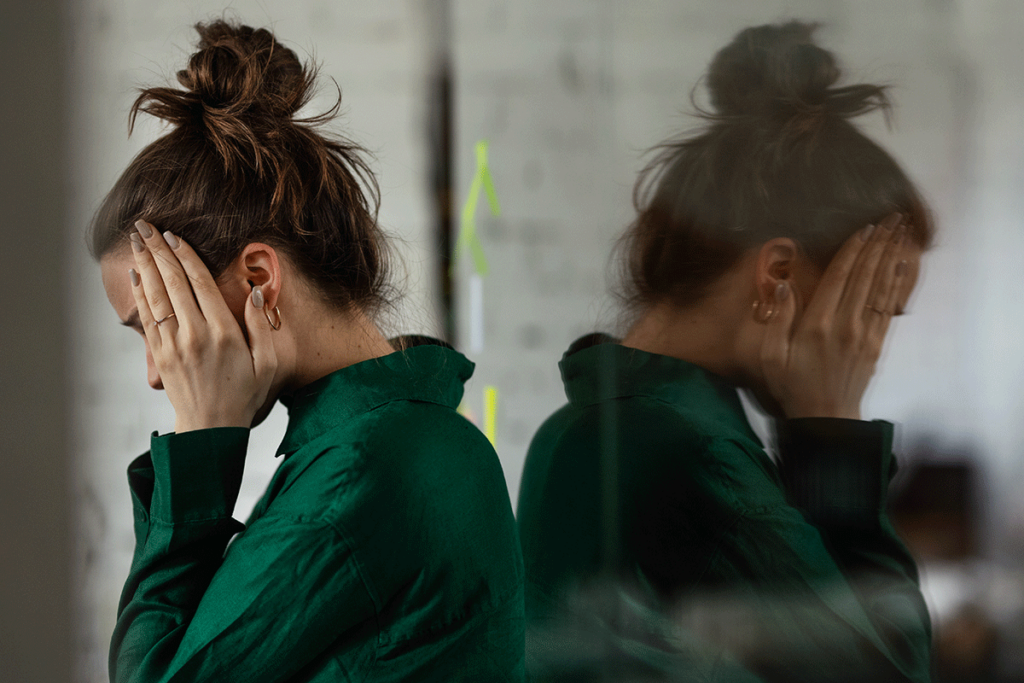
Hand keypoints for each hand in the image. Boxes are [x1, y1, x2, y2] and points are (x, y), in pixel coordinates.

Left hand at [128, 220, 277, 432]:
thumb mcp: (267, 363)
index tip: (174, 235)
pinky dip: (140, 292)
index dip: (185, 256)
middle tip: (145, 225)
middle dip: (157, 250)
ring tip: (135, 240)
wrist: (210, 430)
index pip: (200, 284)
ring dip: (144, 265)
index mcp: (223, 333)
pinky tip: (136, 274)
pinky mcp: (160, 355)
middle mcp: (194, 335)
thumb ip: (260, 326)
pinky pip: (147, 316)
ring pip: (155, 296)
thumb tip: (252, 292)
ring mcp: (173, 345)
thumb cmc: (244, 396)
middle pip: (172, 283)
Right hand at [761, 213, 909, 419]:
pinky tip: (901, 264)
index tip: (863, 227)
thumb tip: (785, 285)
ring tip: (900, 231)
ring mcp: (865, 334)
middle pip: (865, 275)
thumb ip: (777, 319)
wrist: (825, 418)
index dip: (853, 250)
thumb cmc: (792, 386)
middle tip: (890, 217)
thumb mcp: (771, 356)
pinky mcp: (876, 344)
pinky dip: (896, 283)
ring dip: (891, 255)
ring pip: (880, 286)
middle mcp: (845, 325)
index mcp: (817, 325)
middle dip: (878, 243)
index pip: (839, 277)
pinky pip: (888, 306)